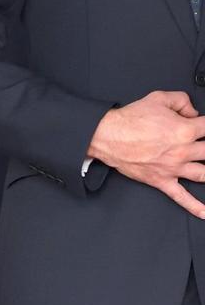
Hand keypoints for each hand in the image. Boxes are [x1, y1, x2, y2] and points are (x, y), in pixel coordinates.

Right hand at [87, 90, 204, 218]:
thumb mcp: (159, 97)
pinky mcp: (162, 181)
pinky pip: (182, 197)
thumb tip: (193, 112)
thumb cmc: (130, 120)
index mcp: (185, 130)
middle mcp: (182, 151)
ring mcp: (173, 169)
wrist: (109, 137)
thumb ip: (182, 101)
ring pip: (204, 175)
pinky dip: (195, 207)